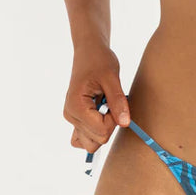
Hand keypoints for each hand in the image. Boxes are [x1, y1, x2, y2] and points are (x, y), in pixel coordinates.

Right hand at [63, 40, 130, 156]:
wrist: (89, 51)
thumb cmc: (99, 60)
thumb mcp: (112, 78)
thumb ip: (118, 101)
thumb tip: (125, 124)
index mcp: (76, 106)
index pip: (100, 131)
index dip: (114, 120)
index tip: (116, 102)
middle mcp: (70, 115)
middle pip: (96, 140)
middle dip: (110, 125)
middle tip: (111, 104)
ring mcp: (72, 118)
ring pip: (90, 143)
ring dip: (103, 129)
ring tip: (106, 108)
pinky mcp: (76, 118)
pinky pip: (84, 138)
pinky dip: (96, 131)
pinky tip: (102, 115)